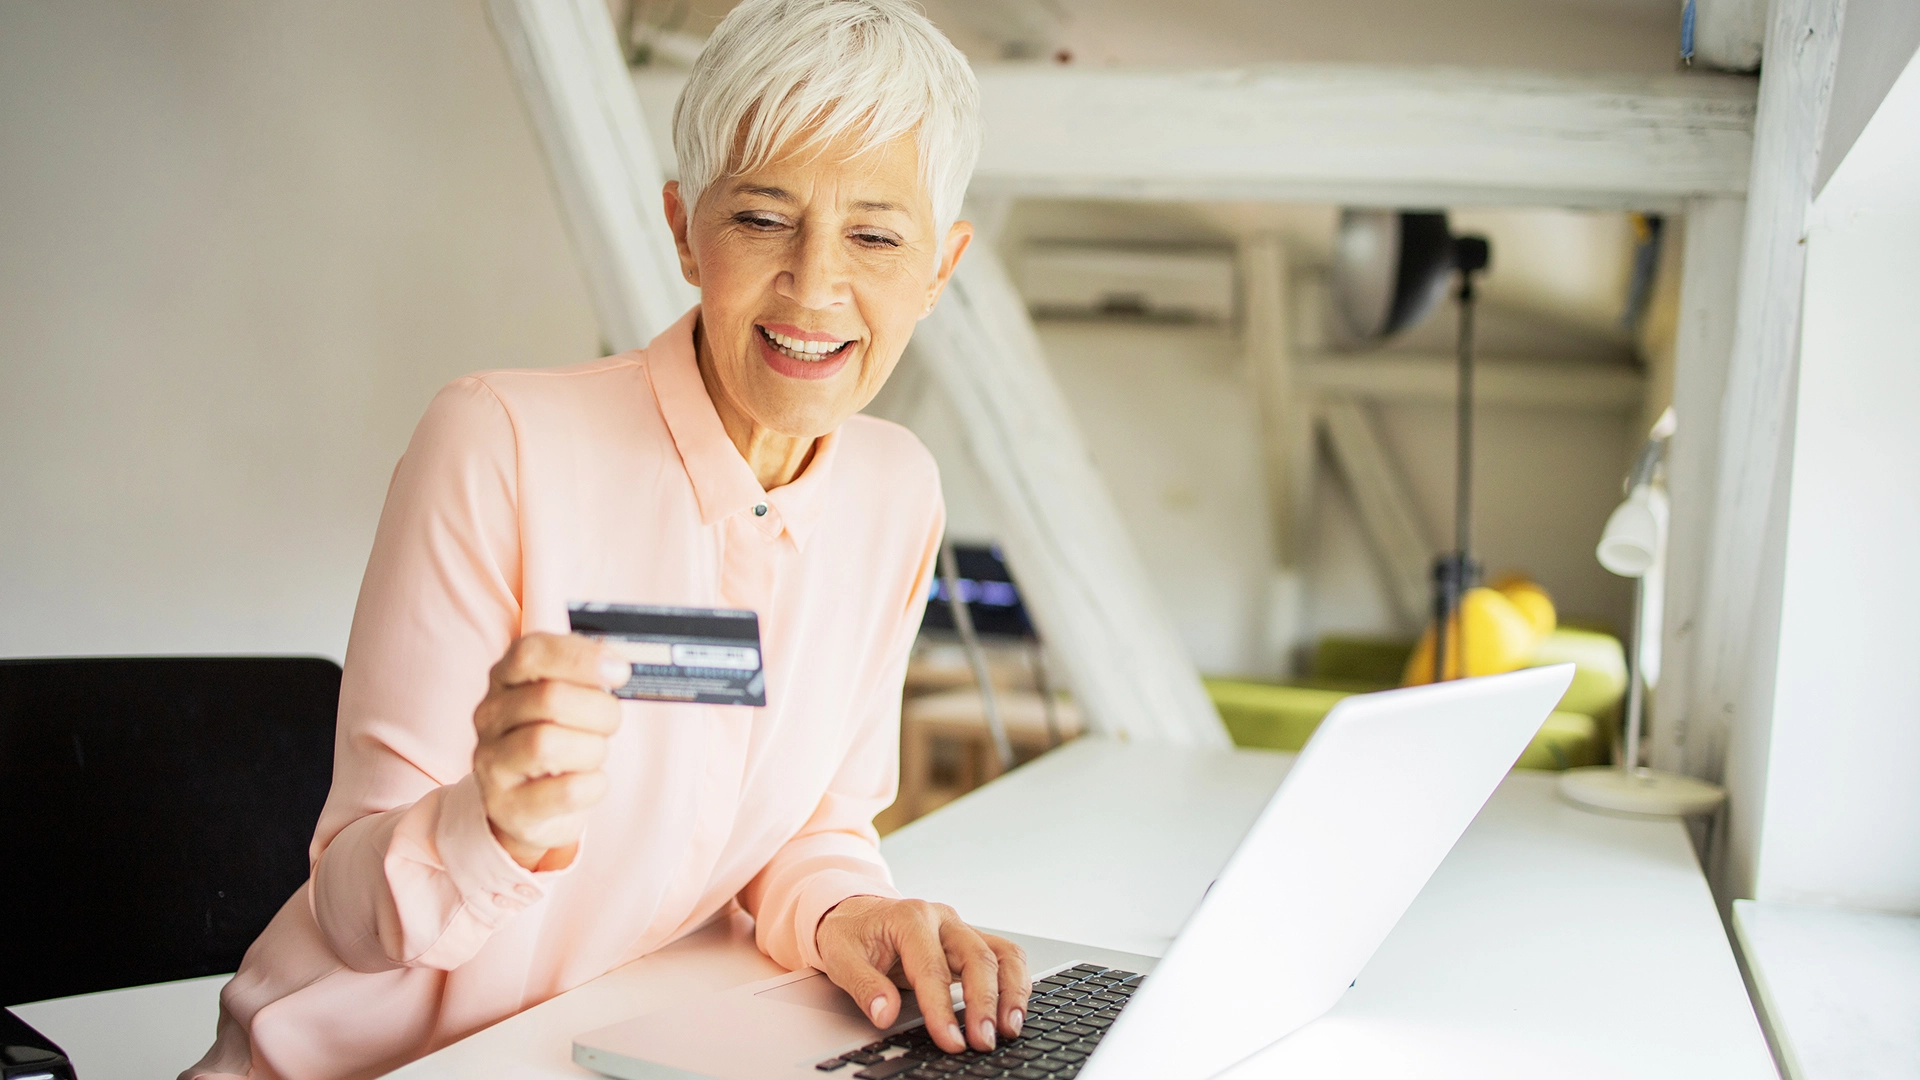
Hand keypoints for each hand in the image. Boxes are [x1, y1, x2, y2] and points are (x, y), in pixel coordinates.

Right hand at [472, 633, 630, 870]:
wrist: (529, 806)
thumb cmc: (559, 739)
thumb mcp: (568, 698)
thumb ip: (587, 676)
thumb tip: (616, 665)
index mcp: (506, 679)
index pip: (530, 653)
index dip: (580, 658)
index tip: (619, 671)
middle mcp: (490, 716)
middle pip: (549, 698)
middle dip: (599, 711)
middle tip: (610, 722)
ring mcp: (492, 762)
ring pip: (548, 744)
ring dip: (591, 749)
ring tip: (592, 755)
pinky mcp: (508, 806)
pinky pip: (566, 791)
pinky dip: (592, 785)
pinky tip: (588, 782)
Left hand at [815, 896, 1028, 1053]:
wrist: (857, 912)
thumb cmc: (851, 933)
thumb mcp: (840, 957)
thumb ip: (863, 985)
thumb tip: (885, 1014)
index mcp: (910, 919)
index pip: (933, 968)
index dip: (942, 1009)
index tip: (950, 1041)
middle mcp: (943, 919)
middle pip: (977, 957)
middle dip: (984, 1003)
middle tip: (984, 1040)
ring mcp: (961, 928)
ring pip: (1001, 953)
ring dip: (1011, 992)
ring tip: (1010, 1028)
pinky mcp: (971, 941)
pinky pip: (1005, 956)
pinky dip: (1016, 983)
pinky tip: (1013, 1010)